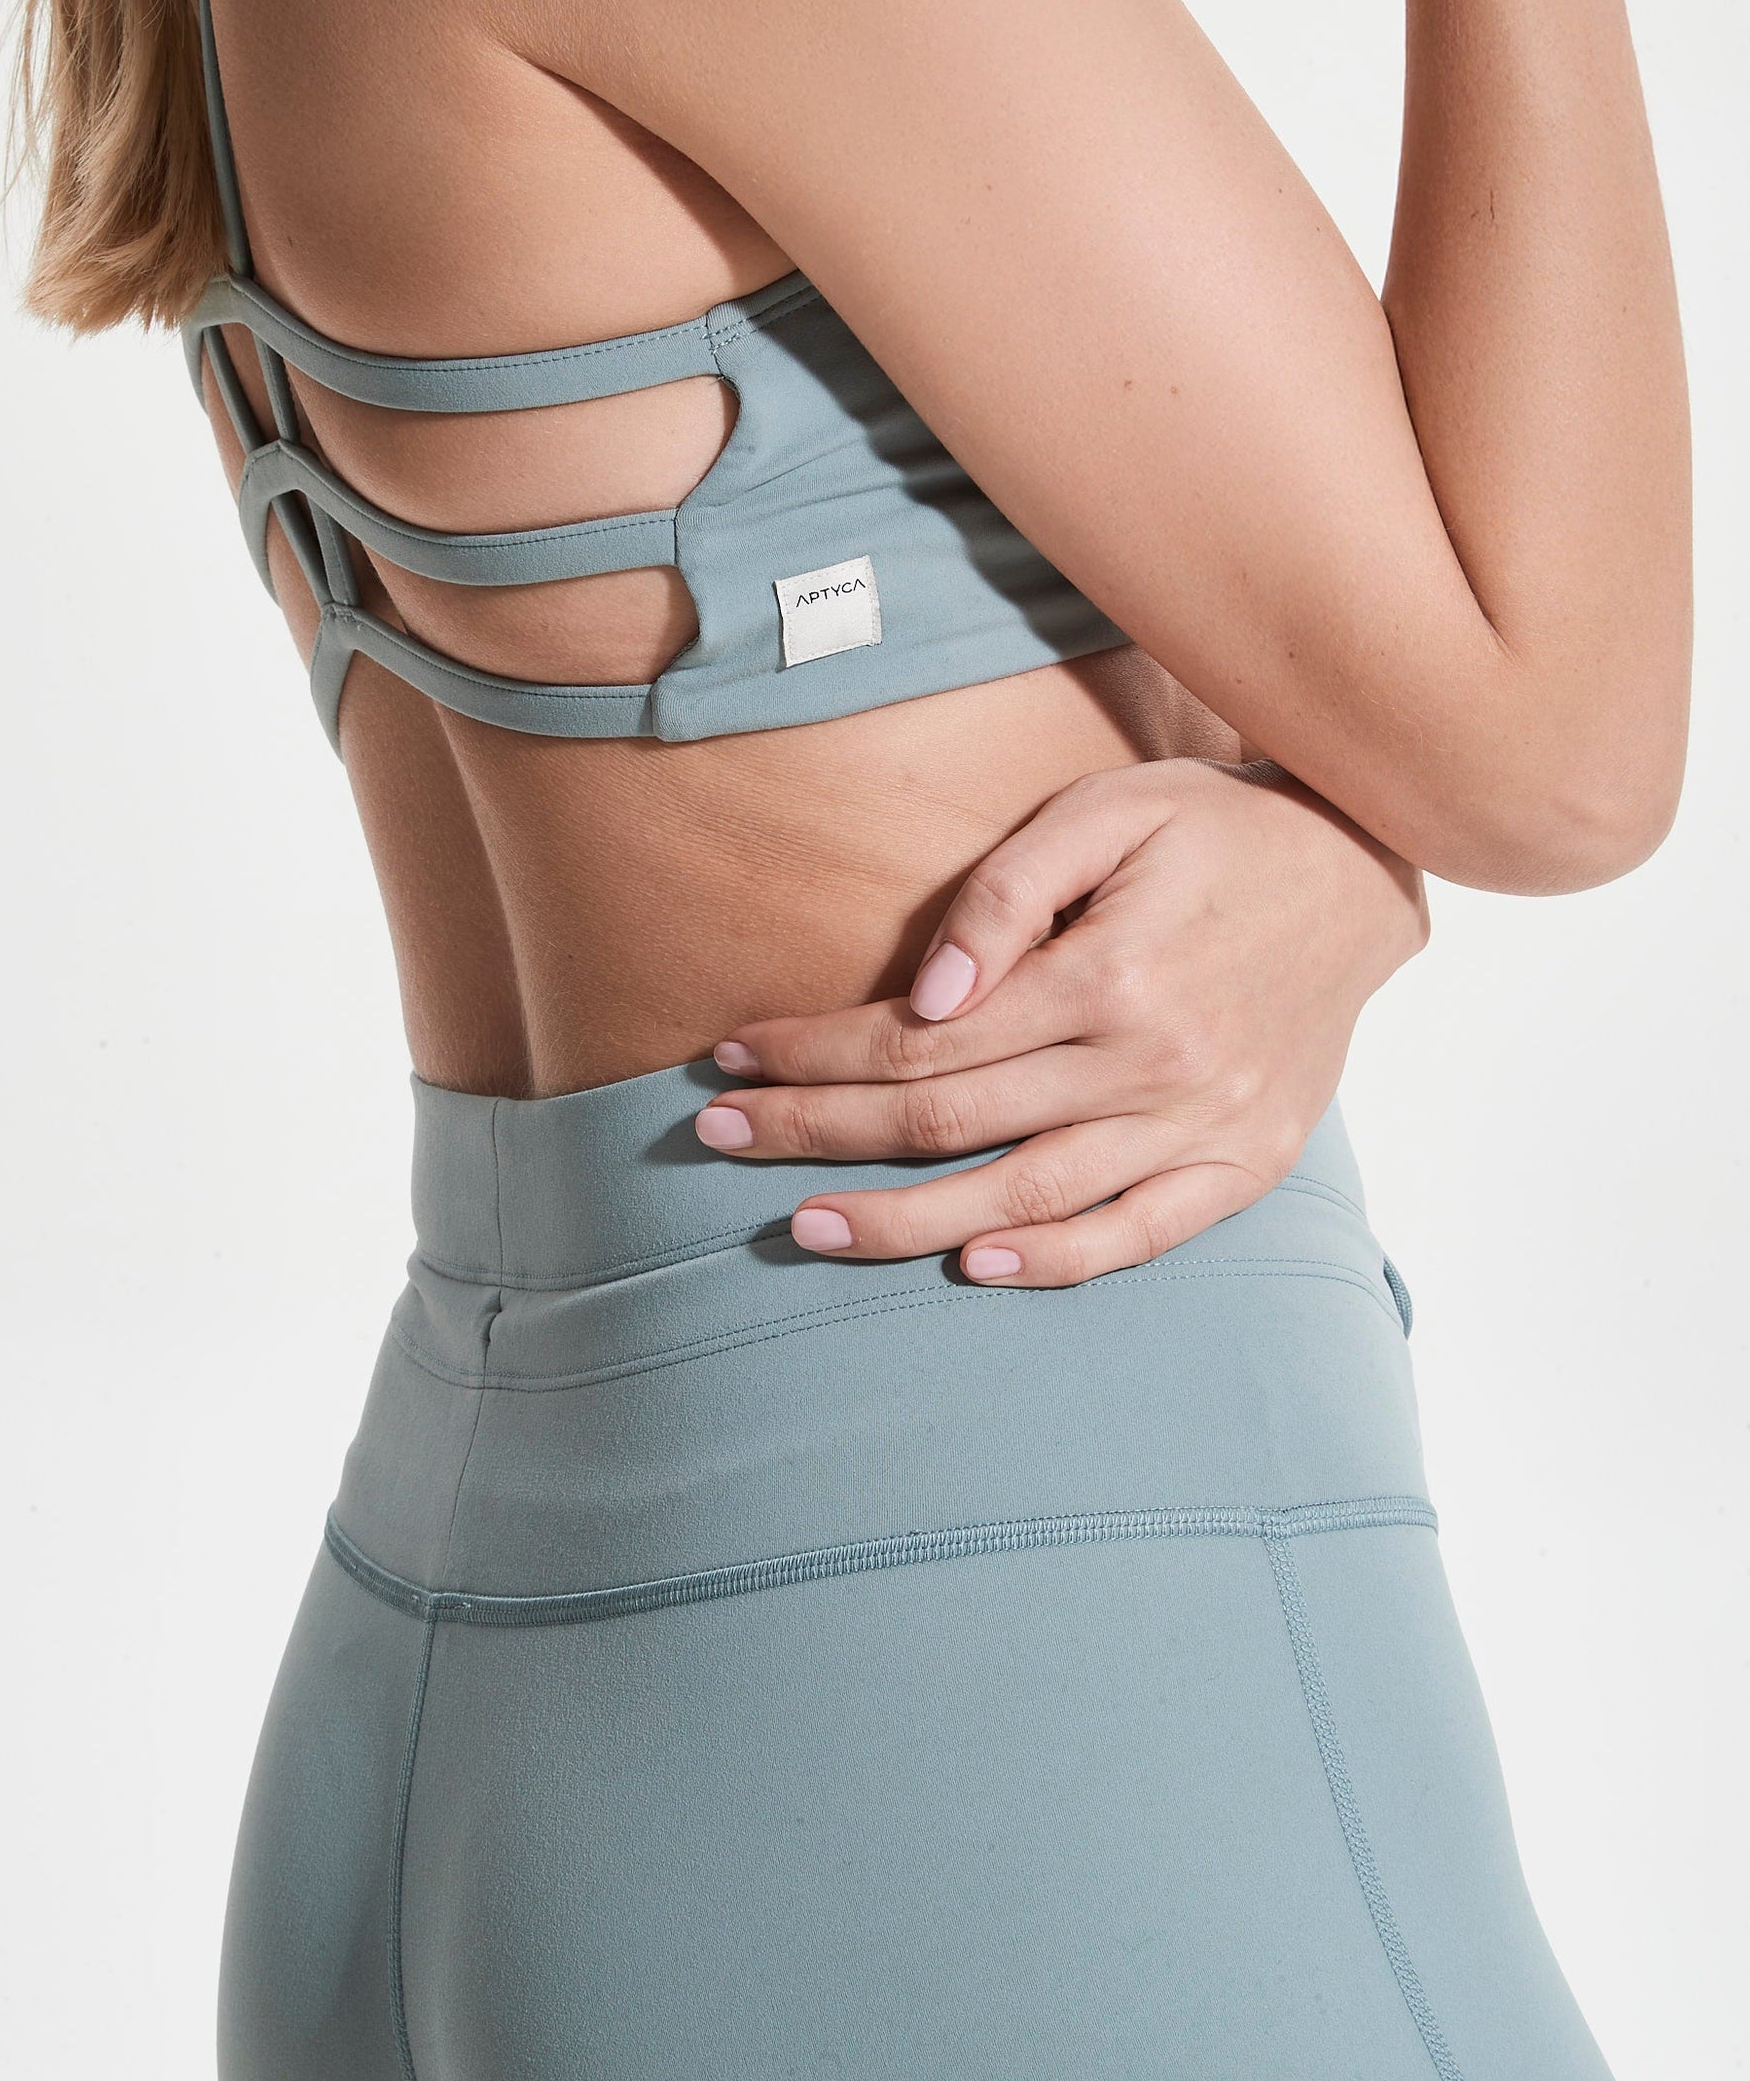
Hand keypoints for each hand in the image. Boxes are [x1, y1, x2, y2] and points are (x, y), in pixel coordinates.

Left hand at [694, 760, 1426, 1283]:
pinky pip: (1138, 1235)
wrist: (1362, 871)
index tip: (734, 1058)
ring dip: (903, 1220)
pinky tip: (973, 1267)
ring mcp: (1203, 1126)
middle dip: (818, 1135)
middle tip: (719, 1139)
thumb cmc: (1214, 829)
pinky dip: (1055, 1261)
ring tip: (804, 1228)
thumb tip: (925, 992)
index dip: (814, 1055)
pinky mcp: (1247, 1163)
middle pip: (948, 1125)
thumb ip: (1008, 896)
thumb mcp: (1106, 813)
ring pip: (1025, 1197)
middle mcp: (1151, 1066)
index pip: (920, 1042)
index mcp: (1106, 976)